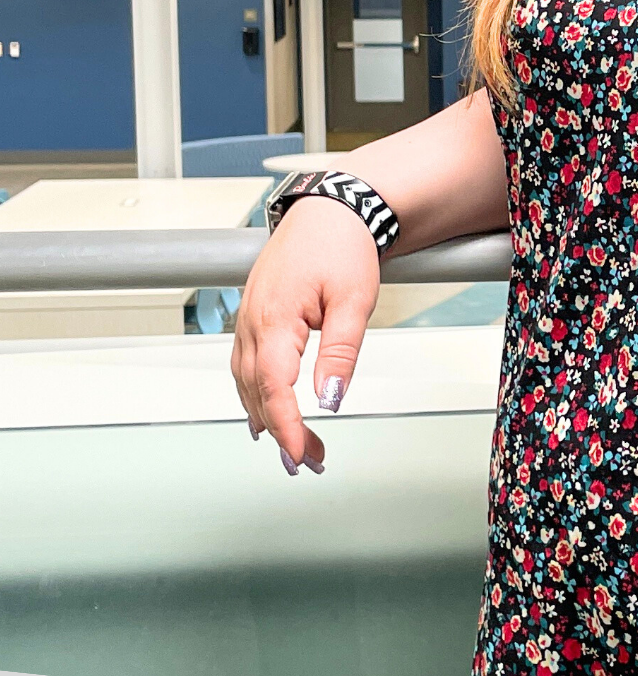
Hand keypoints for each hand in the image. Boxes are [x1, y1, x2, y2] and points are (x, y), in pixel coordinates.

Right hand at [230, 198, 381, 473]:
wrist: (329, 212)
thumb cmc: (341, 247)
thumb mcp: (354, 302)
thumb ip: (341, 353)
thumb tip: (331, 398)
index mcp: (275, 318)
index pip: (273, 386)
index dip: (286, 426)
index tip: (300, 455)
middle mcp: (252, 321)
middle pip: (256, 392)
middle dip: (282, 432)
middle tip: (310, 463)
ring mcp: (247, 320)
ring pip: (245, 383)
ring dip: (268, 419)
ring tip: (297, 450)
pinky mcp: (252, 319)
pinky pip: (245, 367)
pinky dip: (255, 396)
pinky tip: (266, 416)